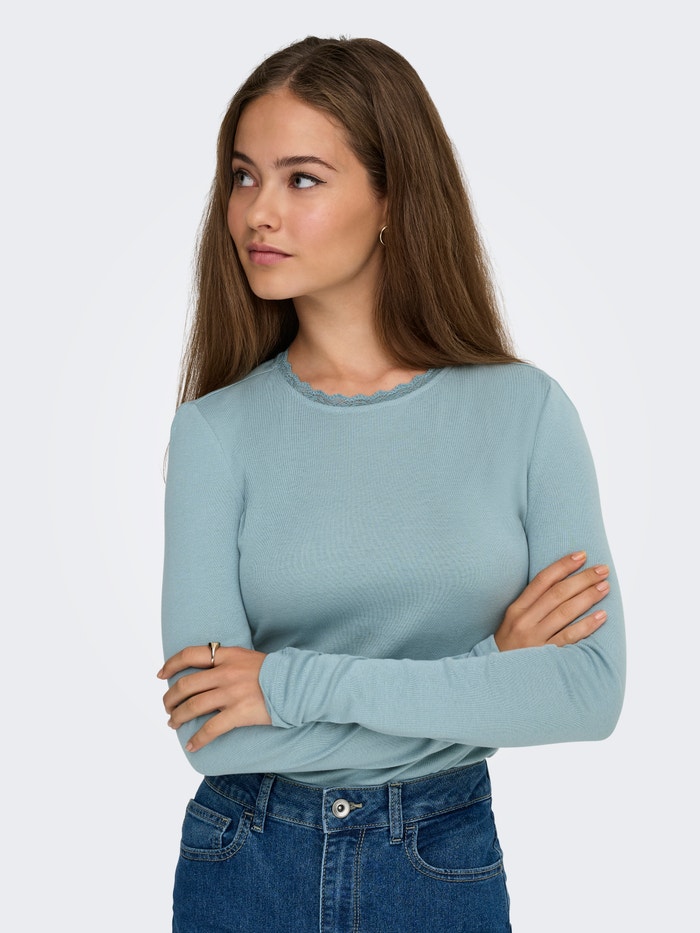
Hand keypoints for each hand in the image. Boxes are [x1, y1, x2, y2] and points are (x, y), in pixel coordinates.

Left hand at [158, 645, 271, 750]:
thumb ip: (228, 662)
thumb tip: (209, 671)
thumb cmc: (276, 672)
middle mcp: (225, 672)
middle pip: (186, 684)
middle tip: (166, 707)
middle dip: (170, 698)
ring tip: (173, 723)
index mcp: (227, 655)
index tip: (160, 674)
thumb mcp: (248, 657)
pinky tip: (191, 745)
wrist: (298, 684)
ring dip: (178, 717)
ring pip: (193, 706)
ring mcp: (231, 693)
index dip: (171, 664)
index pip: (190, 654)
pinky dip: (198, 739)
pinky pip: (211, 728)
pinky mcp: (239, 713)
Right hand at [494, 551, 609, 650]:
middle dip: (582, 578)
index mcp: (517, 608)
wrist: (497, 678)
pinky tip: (601, 616)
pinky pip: (569, 637)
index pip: (542, 580)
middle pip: (558, 593)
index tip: (581, 555)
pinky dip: (587, 625)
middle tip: (602, 570)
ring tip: (605, 587)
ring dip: (588, 597)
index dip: (563, 565)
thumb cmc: (511, 644)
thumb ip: (532, 603)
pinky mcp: (545, 656)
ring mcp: (535, 639)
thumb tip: (563, 584)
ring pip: (565, 612)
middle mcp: (525, 621)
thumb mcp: (514, 620)